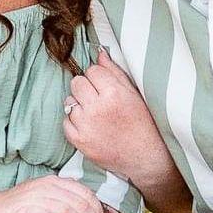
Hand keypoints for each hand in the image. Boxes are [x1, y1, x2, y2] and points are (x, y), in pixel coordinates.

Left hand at [64, 52, 164, 187]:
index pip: (92, 70)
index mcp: (114, 93)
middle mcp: (98, 108)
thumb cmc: (144, 124)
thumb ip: (115, 72)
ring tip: (95, 114)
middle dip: (86, 88)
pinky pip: (65, 122)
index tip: (106, 87)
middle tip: (98, 99)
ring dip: (79, 105)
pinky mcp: (79, 141)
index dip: (99, 77)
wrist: (146, 158)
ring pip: (68, 102)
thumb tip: (99, 54)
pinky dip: (74, 123)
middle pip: (77, 83)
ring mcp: (86, 126)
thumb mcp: (135, 94)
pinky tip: (90, 126)